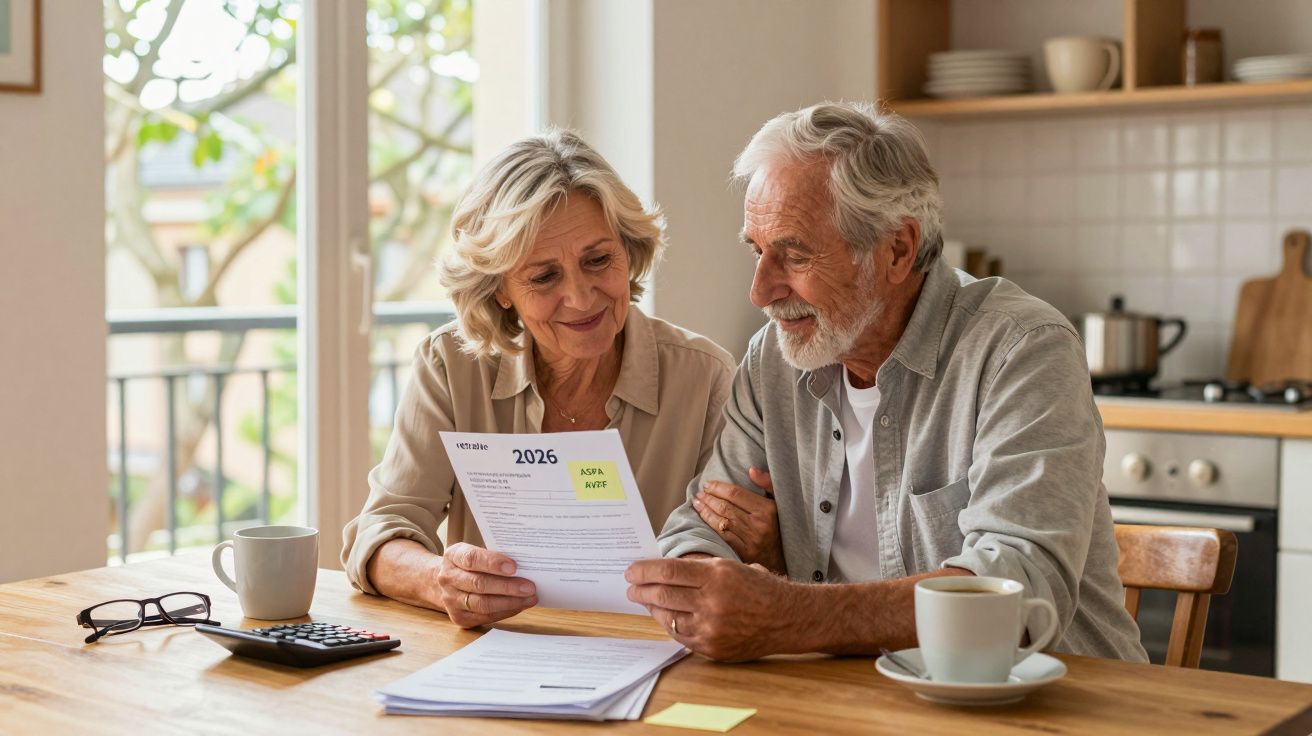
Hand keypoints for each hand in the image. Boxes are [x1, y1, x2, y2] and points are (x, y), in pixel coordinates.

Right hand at [434, 542, 537, 627]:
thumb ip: (494, 556)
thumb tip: (524, 566)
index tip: (514, 567)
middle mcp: (448, 578)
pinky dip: (505, 612)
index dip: (493, 563)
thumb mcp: (476, 551)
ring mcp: (451, 600)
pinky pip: (485, 617)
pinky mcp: (459, 617)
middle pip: (479, 584)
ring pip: (483, 604)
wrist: (448, 582)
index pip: (472, 559)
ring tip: (530, 598)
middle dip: (508, 586)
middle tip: (530, 587)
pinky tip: (519, 606)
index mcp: (453, 556)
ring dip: (510, 602)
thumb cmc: (470, 564)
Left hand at [625, 557, 801, 661]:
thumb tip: (663, 570)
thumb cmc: (758, 588)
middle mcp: (712, 602)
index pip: (669, 571)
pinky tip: (664, 617)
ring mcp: (711, 627)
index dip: (645, 571)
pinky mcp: (711, 647)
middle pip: (663, 594)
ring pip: (667, 617)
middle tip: (631, 587)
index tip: (631, 570)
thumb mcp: (729, 567)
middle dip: (641, 590)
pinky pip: (679, 636)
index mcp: (717, 575)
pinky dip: (668, 624)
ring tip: (645, 601)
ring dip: (651, 608)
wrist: (786, 619)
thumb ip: (698, 568)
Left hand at [693, 467, 785, 573]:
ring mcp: (751, 541)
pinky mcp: (745, 553)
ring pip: (722, 522)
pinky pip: (723, 537)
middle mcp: (759, 525)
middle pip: (726, 507)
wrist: (785, 556)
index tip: (708, 484)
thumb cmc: (781, 524)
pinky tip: (703, 519)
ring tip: (697, 503)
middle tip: (699, 493)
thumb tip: (751, 470)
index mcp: (767, 509)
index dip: (718, 488)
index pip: (736, 494)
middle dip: (709, 498)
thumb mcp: (781, 501)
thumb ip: (768, 483)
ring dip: (706, 511)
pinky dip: (710, 526)